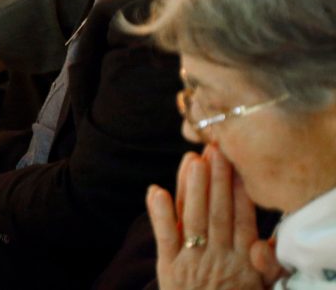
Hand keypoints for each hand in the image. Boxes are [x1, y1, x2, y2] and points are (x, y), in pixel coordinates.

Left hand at [147, 146, 277, 289]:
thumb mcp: (259, 286)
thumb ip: (265, 263)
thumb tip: (269, 239)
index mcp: (243, 262)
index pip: (241, 219)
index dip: (237, 190)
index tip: (235, 163)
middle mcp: (219, 258)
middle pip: (218, 213)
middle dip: (217, 180)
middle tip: (215, 150)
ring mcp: (192, 262)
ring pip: (193, 220)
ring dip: (192, 188)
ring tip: (192, 160)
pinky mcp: (168, 269)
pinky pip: (164, 237)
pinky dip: (159, 214)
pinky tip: (155, 190)